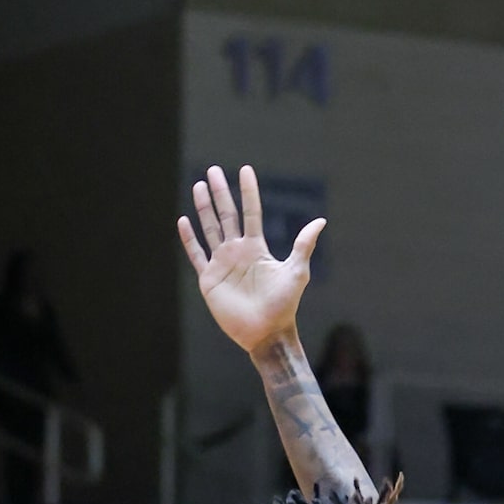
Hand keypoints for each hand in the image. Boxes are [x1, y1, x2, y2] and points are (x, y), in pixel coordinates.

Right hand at [178, 164, 324, 354]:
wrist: (266, 333)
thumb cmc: (284, 305)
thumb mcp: (297, 272)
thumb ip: (303, 245)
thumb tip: (320, 221)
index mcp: (256, 247)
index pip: (250, 212)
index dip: (248, 192)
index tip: (245, 170)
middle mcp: (237, 252)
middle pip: (226, 215)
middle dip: (219, 192)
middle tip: (213, 171)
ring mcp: (222, 264)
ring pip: (210, 229)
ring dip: (204, 208)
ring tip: (198, 186)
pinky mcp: (209, 280)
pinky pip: (196, 255)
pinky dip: (189, 239)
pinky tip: (183, 221)